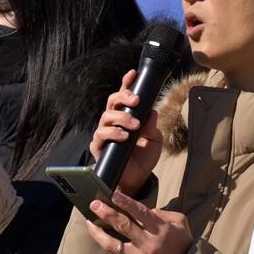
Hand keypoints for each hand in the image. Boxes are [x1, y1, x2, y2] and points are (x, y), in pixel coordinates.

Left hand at [84, 191, 192, 253]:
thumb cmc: (182, 244)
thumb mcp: (181, 224)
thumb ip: (165, 213)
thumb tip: (147, 210)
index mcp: (161, 229)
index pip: (141, 212)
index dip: (127, 202)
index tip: (114, 194)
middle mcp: (149, 242)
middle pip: (124, 225)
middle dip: (108, 213)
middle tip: (95, 204)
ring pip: (114, 242)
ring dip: (99, 230)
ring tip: (89, 220)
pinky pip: (114, 252)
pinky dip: (103, 242)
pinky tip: (96, 234)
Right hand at [89, 70, 162, 196]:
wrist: (136, 179)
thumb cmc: (143, 158)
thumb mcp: (154, 141)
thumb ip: (152, 127)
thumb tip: (152, 111)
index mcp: (126, 116)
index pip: (124, 96)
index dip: (126, 83)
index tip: (133, 73)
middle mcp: (113, 121)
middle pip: (112, 101)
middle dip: (123, 97)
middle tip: (136, 101)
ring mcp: (104, 132)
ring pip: (106, 116)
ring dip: (121, 117)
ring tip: (134, 125)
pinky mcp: (99, 146)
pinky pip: (101, 135)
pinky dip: (113, 133)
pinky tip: (124, 136)